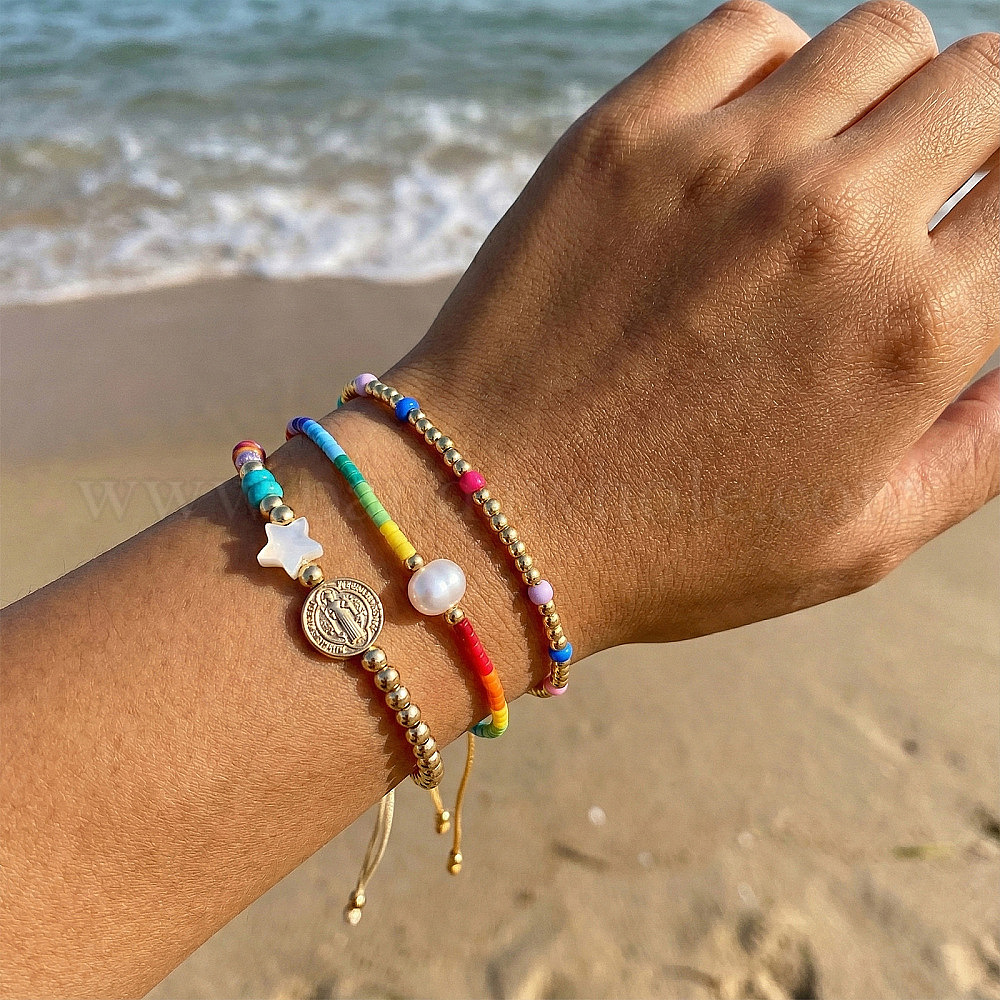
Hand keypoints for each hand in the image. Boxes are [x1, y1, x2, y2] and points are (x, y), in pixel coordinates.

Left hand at [380, 0, 998, 651]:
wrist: (489, 513)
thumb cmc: (671, 545)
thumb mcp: (856, 539)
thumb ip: (984, 445)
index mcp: (916, 329)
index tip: (980, 220)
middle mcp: (836, 221)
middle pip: (986, 79)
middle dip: (979, 127)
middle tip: (924, 187)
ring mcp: (723, 162)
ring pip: (881, 36)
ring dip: (884, 91)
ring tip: (834, 163)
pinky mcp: (624, 136)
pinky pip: (749, 30)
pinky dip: (774, 66)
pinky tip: (747, 137)